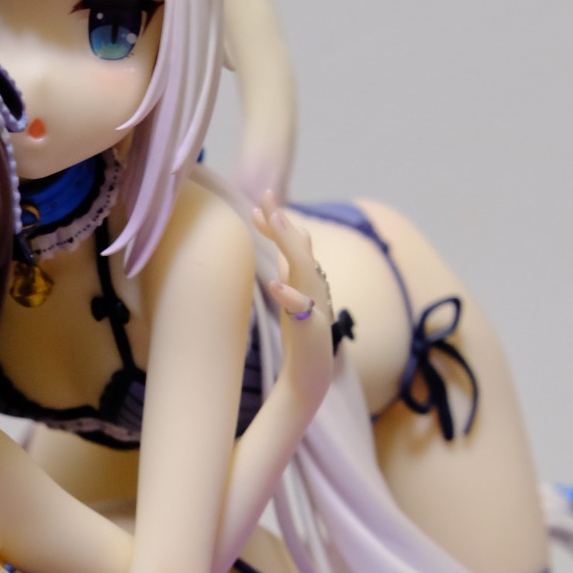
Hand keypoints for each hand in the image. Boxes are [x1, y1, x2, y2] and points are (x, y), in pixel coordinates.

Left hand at [252, 190, 334, 411]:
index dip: (277, 225)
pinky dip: (289, 295)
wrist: (310, 376)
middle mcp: (315, 288)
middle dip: (283, 222)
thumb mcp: (291, 300)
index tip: (257, 205)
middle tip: (266, 197)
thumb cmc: (300, 338)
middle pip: (300, 248)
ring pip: (304, 269)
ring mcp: (316, 307)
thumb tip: (280, 252)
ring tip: (275, 223)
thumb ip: (289, 275)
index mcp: (307, 281)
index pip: (293, 245)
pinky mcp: (312, 329)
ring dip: (290, 245)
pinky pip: (301, 308)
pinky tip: (275, 284)